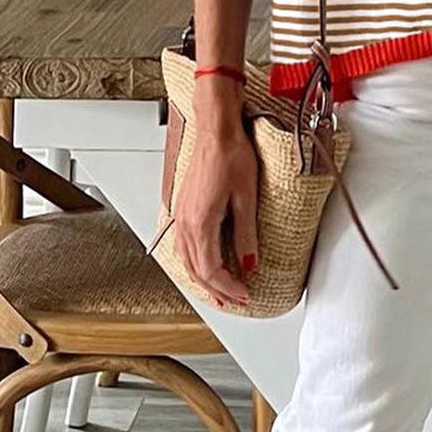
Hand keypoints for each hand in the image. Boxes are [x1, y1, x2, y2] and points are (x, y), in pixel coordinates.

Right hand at [171, 113, 258, 310]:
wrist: (216, 131)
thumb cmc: (231, 156)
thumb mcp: (246, 199)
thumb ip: (246, 234)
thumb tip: (249, 263)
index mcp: (200, 223)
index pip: (211, 269)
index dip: (228, 287)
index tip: (245, 295)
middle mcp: (185, 223)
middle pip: (197, 270)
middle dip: (217, 289)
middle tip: (236, 300)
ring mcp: (181, 216)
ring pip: (186, 260)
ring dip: (203, 279)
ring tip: (220, 291)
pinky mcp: (183, 209)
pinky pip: (183, 246)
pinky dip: (194, 263)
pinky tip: (203, 264)